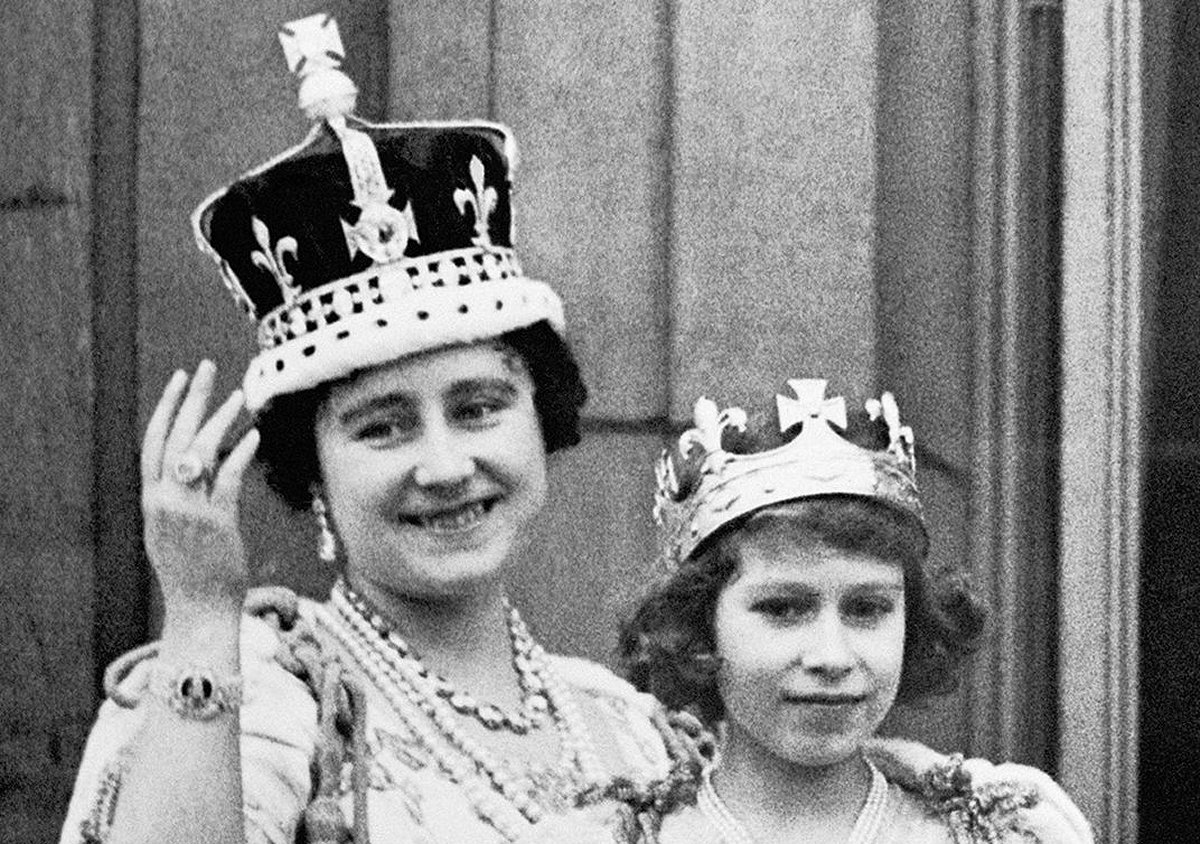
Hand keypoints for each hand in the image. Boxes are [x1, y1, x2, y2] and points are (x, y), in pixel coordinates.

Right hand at [141, 360, 259, 608]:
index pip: (154, 443)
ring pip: (199, 453)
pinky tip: (254, 435)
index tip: (179, 379)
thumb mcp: (170, 530)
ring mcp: (188, 512)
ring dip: (219, 420)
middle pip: (174, 437)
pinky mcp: (215, 523)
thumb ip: (176, 497)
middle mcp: (165, 501)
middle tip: (206, 367)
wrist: (198, 610)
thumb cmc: (192, 570)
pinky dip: (240, 454)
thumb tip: (191, 465)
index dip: (167, 408)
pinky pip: (228, 479)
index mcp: (152, 501)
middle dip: (191, 398)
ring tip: (238, 396)